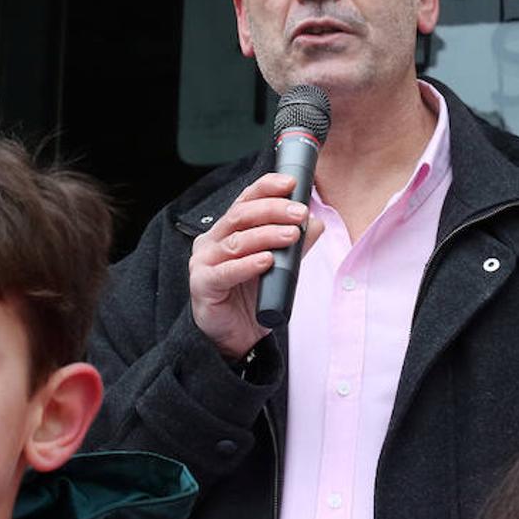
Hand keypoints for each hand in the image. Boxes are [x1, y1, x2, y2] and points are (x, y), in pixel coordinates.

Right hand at [188, 172, 324, 359]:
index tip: (292, 183)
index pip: (245, 200)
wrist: (237, 335)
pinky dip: (248, 264)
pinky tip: (266, 260)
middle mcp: (212, 241)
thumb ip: (295, 245)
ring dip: (266, 235)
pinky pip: (226, 272)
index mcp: (227, 230)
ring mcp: (203, 263)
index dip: (267, 188)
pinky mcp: (203, 285)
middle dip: (272, 210)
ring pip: (235, 241)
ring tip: (291, 235)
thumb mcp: (279, 267)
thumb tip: (316, 223)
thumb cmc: (252, 296)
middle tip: (299, 212)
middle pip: (240, 215)